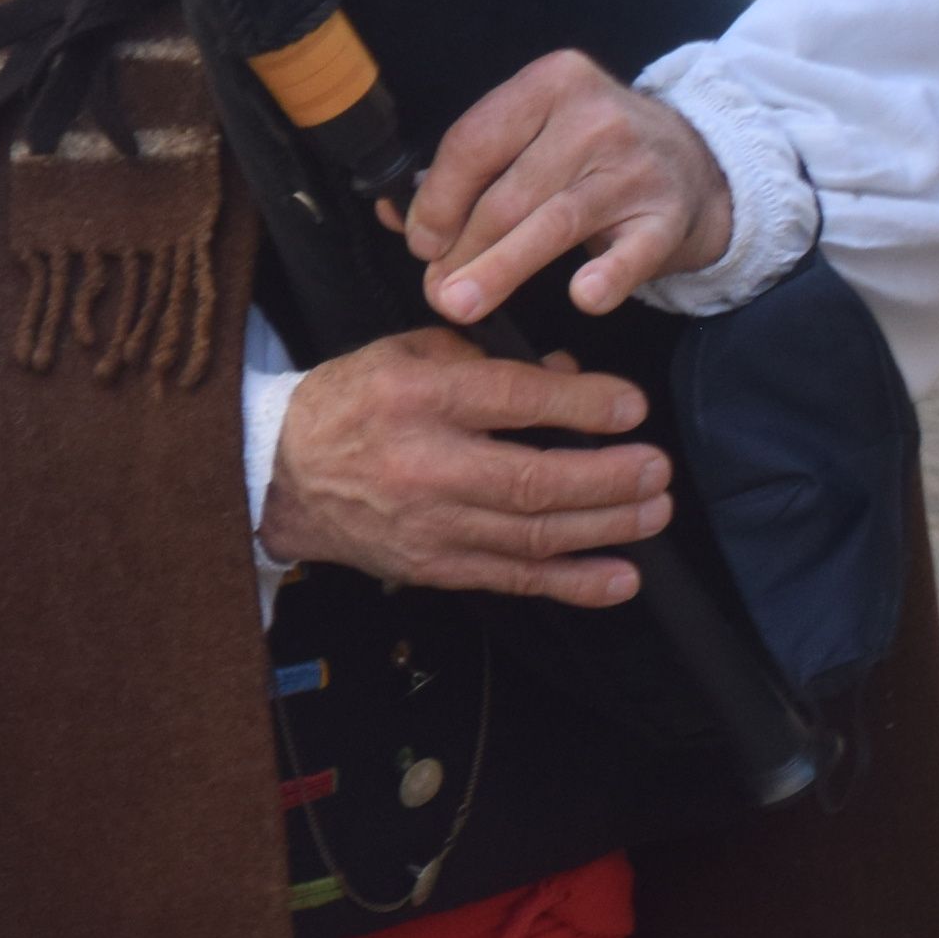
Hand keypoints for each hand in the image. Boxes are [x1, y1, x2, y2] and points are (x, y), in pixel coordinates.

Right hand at [260, 328, 672, 606]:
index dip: (580, 403)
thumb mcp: (406, 354)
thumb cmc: (351, 402)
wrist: (281, 474)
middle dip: (607, 477)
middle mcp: (424, 464)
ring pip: (533, 534)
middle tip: (657, 469)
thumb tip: (566, 374)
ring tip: (654, 511)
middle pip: (532, 479)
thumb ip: (485, 360)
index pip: (510, 399)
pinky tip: (622, 577)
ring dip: (606, 527)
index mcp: (414, 396)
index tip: (632, 406)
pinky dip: (574, 583)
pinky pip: (516, 579)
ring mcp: (431, 524)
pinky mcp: (436, 567)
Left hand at [405, 50, 734, 323]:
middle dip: (461, 246)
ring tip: (460, 303)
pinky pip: (632, 251)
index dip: (438, 198)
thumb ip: (470, 171)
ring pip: (553, 222)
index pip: (474, 142)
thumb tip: (397, 218)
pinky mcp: (670, 216)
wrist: (699, 161)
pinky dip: (607, 274)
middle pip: (507, 191)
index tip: (418, 242)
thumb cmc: (593, 151)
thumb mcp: (535, 138)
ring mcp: (636, 167)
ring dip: (501, 268)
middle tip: (433, 289)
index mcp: (549, 84)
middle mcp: (594, 118)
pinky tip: (583, 298)